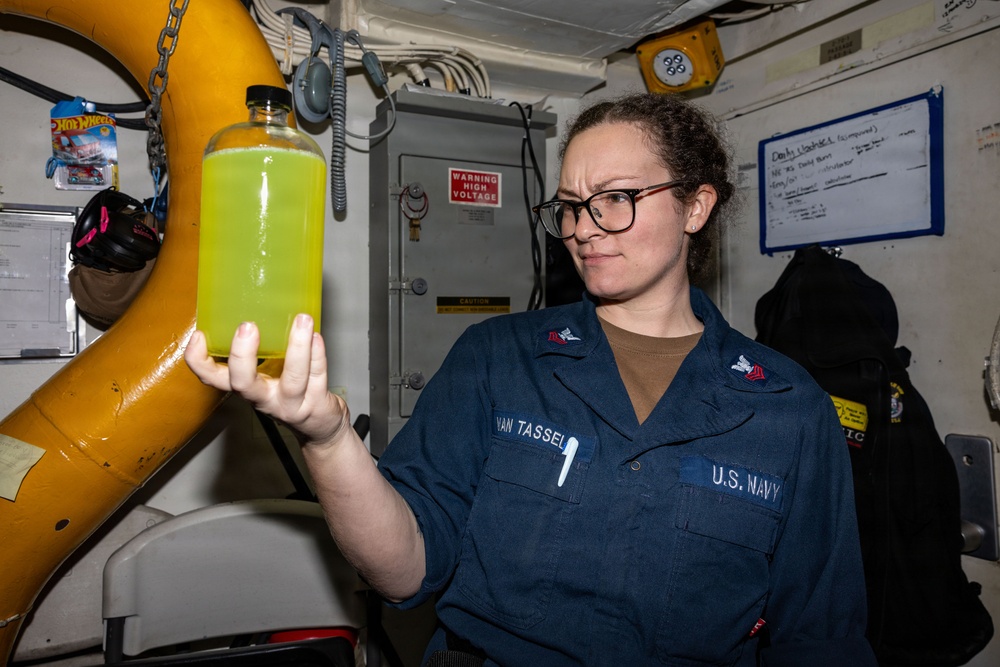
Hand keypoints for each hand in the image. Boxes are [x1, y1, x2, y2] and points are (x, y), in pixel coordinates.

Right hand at [184, 314, 350, 446]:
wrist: (320, 425)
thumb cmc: (290, 391)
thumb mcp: (266, 373)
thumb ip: (259, 348)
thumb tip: (253, 299)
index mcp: (245, 387)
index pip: (212, 378)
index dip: (199, 361)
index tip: (198, 336)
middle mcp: (263, 399)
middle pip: (243, 384)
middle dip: (242, 355)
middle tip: (247, 326)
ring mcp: (291, 404)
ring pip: (292, 380)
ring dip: (297, 348)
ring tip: (302, 320)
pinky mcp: (316, 404)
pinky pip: (318, 377)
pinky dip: (318, 355)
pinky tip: (317, 336)